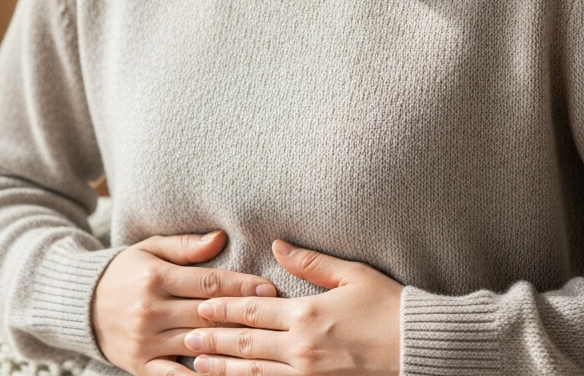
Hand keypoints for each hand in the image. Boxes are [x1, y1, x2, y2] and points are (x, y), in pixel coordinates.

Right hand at [92, 230, 277, 375]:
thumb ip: (185, 247)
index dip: (240, 285)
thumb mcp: (149, 250)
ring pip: (198, 345)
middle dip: (244, 315)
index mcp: (156, 277)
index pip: (207, 282)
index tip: (268, 287)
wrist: (82, 305)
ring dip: (230, 347)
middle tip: (276, 317)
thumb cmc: (124, 272)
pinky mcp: (142, 366)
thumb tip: (220, 238)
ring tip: (262, 348)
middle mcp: (151, 310)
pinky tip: (224, 373)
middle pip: (207, 315)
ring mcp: (147, 341)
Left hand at [183, 240, 400, 375]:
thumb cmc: (389, 306)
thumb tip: (277, 244)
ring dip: (224, 370)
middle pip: (246, 344)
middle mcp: (302, 348)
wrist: (422, 349)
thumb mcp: (350, 274)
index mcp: (306, 313)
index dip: (222, 308)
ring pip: (257, 374)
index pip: (252, 309)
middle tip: (184, 339)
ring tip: (198, 366)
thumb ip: (309, 262)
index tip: (198, 306)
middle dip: (212, 341)